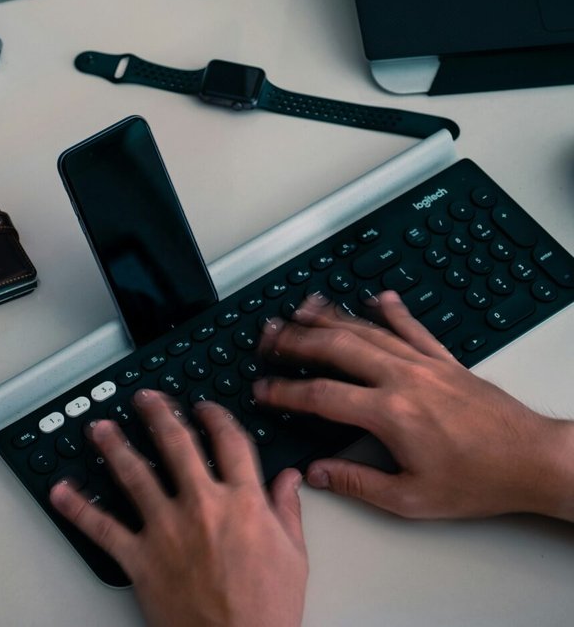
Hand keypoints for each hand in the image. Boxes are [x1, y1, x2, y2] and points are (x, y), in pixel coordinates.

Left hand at [50, 390, 306, 626]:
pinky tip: (62, 491)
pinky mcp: (140, 559)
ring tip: (100, 427)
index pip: (228, 441)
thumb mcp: (293, 557)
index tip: (205, 408)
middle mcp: (202, 506)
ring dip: (113, 445)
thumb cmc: (266, 613)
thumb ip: (288, 511)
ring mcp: (167, 530)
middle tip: (145, 398)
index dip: (215, 417)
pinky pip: (102, 527)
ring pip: (133, 473)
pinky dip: (77, 508)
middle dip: (158, 413)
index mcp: (243, 502)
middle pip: (175, 443)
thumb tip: (289, 479)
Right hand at [255, 292, 573, 520]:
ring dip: (328, 318)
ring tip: (299, 310)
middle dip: (294, 340)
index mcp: (389, 413)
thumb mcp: (412, 499)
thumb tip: (318, 473)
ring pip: (365, 330)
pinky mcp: (444, 359)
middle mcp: (402, 378)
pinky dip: (390, 309)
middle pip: (334, 347)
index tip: (263, 390)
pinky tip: (376, 297)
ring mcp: (423, 363)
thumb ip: (358, 482)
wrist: (532, 460)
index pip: (320, 396)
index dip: (284, 391)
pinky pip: (410, 326)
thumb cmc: (479, 481)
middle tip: (268, 338)